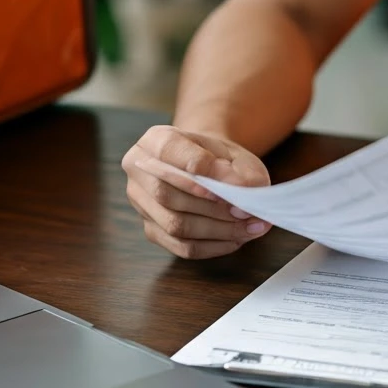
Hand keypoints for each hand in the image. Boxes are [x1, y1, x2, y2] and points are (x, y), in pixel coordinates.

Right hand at [121, 126, 271, 258]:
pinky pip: (181, 246)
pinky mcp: (152, 229)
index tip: (228, 189)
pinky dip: (212, 247)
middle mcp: (139, 170)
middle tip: (247, 213)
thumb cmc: (220, 159)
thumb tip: (239, 191)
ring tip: (249, 228)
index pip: (169, 153)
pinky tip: (236, 240)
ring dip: (216, 230)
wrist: (209, 168)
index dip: (196, 174)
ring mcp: (141, 203)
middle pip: (166, 195)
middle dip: (212, 208)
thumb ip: (238, 170)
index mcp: (155, 140)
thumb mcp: (236, 156)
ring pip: (174, 225)